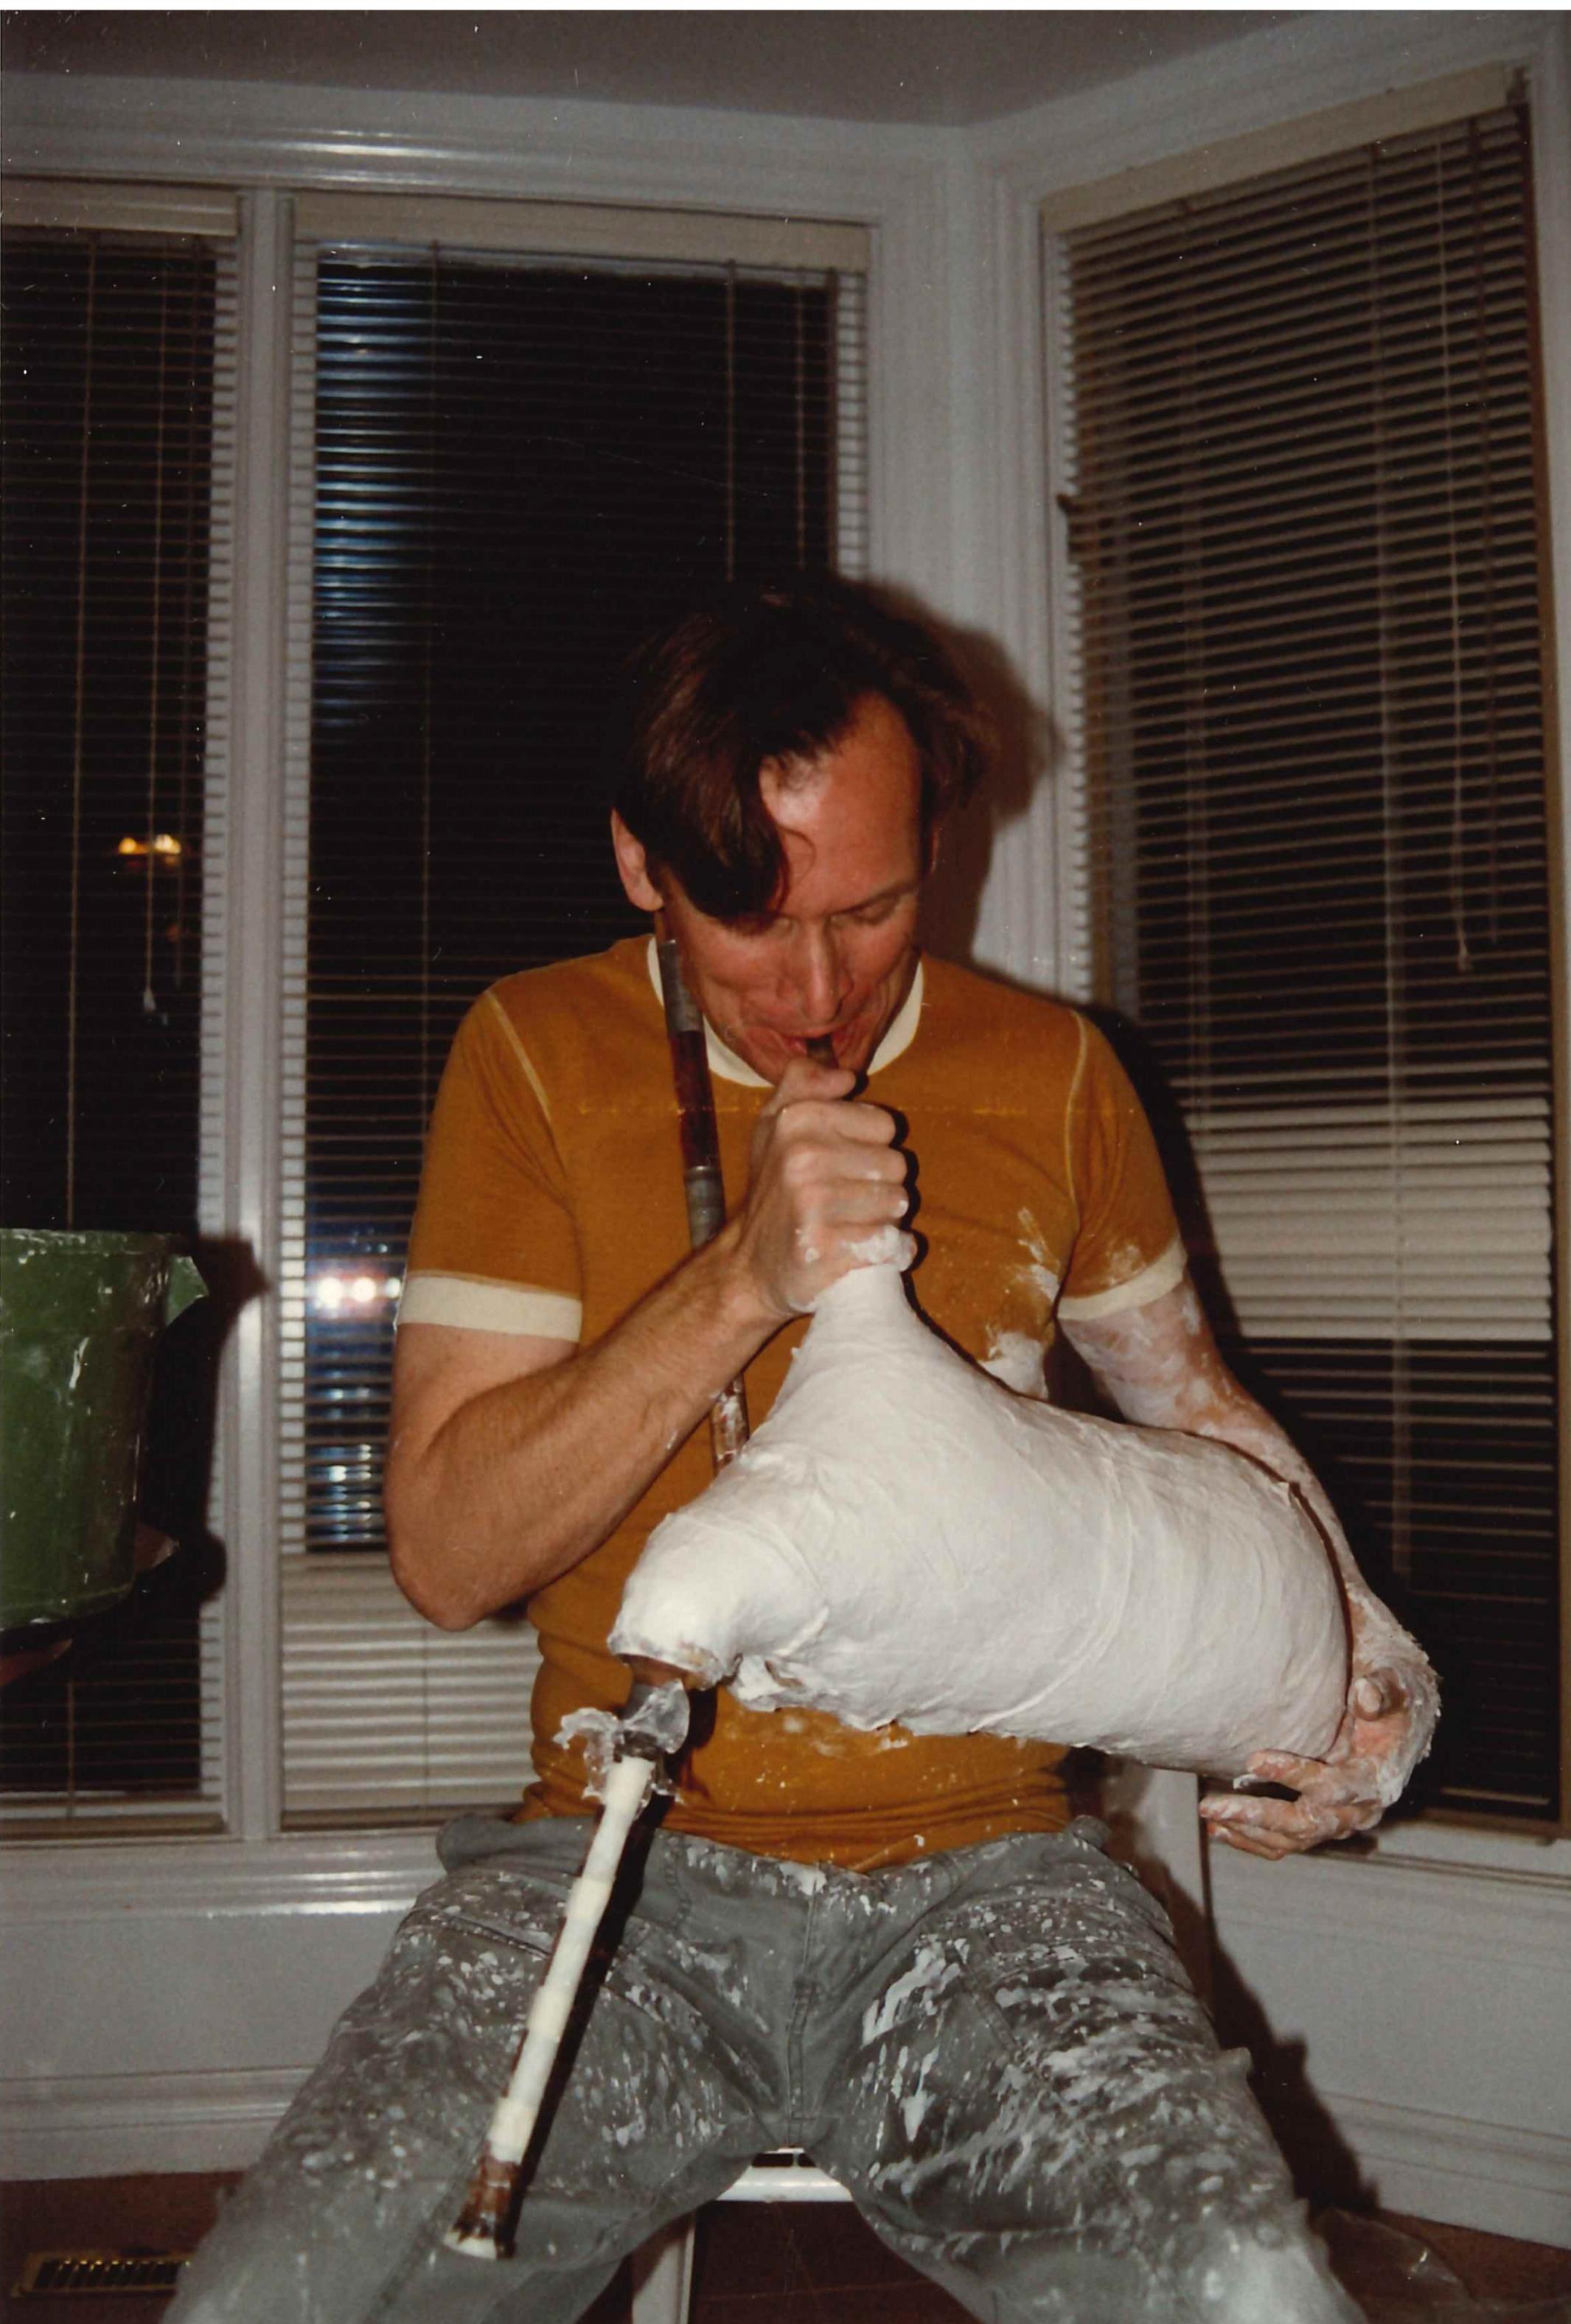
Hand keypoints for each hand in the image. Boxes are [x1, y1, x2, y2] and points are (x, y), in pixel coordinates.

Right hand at [727, 1057, 912, 1321]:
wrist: (750, 1267)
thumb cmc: (774, 1192)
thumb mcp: (774, 1127)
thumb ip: (803, 1085)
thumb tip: (845, 1077)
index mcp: (796, 1119)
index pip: (884, 1124)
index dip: (871, 1146)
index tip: (844, 1164)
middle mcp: (803, 1156)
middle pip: (896, 1164)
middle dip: (880, 1185)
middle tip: (848, 1201)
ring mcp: (814, 1203)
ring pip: (898, 1203)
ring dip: (884, 1217)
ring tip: (852, 1224)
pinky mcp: (827, 1247)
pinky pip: (892, 1241)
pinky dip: (890, 1250)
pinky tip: (864, 1251)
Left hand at [1200, 1658, 1435, 1859]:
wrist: (1401, 1721)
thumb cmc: (1393, 1698)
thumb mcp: (1395, 1686)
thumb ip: (1383, 1690)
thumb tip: (1366, 1693)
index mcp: (1377, 1780)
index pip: (1333, 1787)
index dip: (1294, 1774)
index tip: (1253, 1758)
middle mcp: (1359, 1809)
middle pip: (1306, 1824)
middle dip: (1258, 1815)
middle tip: (1210, 1804)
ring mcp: (1339, 1820)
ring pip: (1292, 1839)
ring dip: (1248, 1831)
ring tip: (1209, 1816)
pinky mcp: (1321, 1821)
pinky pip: (1288, 1841)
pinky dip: (1254, 1840)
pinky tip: (1220, 1831)